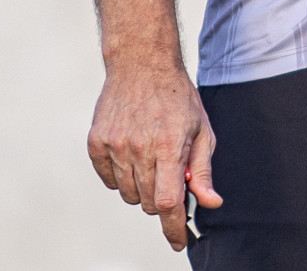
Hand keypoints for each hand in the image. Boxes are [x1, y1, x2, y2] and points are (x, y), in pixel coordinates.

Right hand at [87, 62, 223, 250]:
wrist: (141, 63)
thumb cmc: (177, 97)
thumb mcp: (201, 130)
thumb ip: (203, 171)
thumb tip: (210, 203)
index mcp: (168, 146)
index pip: (168, 202)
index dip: (174, 228)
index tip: (179, 242)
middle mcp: (139, 148)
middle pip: (149, 202)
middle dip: (163, 198)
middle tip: (169, 173)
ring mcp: (115, 145)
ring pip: (129, 194)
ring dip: (142, 187)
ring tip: (151, 157)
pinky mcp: (96, 142)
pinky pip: (109, 180)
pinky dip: (122, 176)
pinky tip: (132, 152)